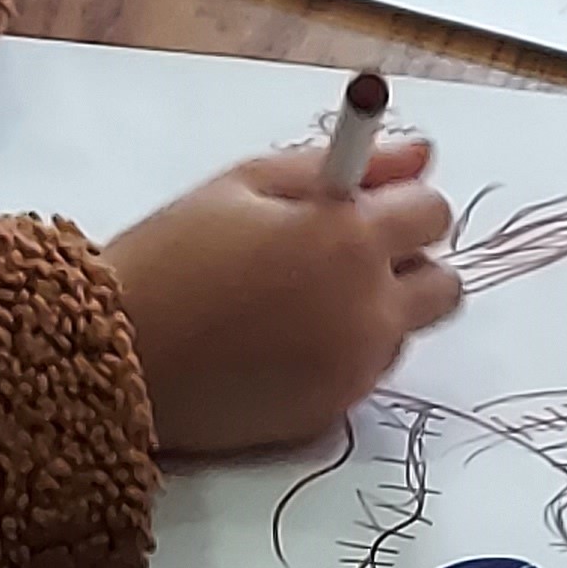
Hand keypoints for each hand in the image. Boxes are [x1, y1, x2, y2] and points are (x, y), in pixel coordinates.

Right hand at [102, 138, 460, 454]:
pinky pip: (366, 373)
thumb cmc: (174, 255)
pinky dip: (342, 353)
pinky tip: (282, 342)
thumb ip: (346, 166)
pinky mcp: (334, 412)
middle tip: (343, 257)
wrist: (121, 356)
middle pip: (445, 286)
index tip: (364, 207)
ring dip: (376, 312)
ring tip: (298, 302)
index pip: (433, 213)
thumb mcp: (248, 183)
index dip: (401, 205)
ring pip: (405, 332)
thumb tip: (420, 155)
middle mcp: (368, 309)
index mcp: (349, 239)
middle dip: (409, 265)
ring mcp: (356, 368)